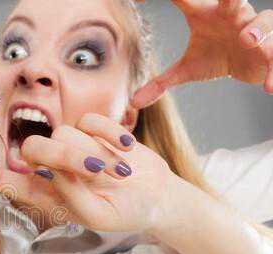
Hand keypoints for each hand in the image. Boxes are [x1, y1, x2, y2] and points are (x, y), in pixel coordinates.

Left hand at [0, 113, 177, 233]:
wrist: (155, 197)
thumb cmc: (123, 212)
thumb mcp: (96, 214)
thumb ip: (71, 193)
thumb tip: (53, 165)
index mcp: (44, 196)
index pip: (7, 182)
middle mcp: (50, 169)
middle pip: (35, 146)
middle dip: (62, 154)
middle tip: (93, 169)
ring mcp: (69, 146)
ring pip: (64, 132)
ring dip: (94, 150)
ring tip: (114, 171)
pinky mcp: (90, 128)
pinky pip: (90, 119)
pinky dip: (109, 134)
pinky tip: (124, 151)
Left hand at [132, 0, 272, 107]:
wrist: (248, 65)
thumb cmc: (217, 56)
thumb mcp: (188, 69)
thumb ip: (160, 82)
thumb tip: (133, 101)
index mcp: (206, 13)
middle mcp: (232, 15)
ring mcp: (254, 29)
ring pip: (263, 22)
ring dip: (258, 30)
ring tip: (246, 40)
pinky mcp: (271, 48)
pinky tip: (268, 87)